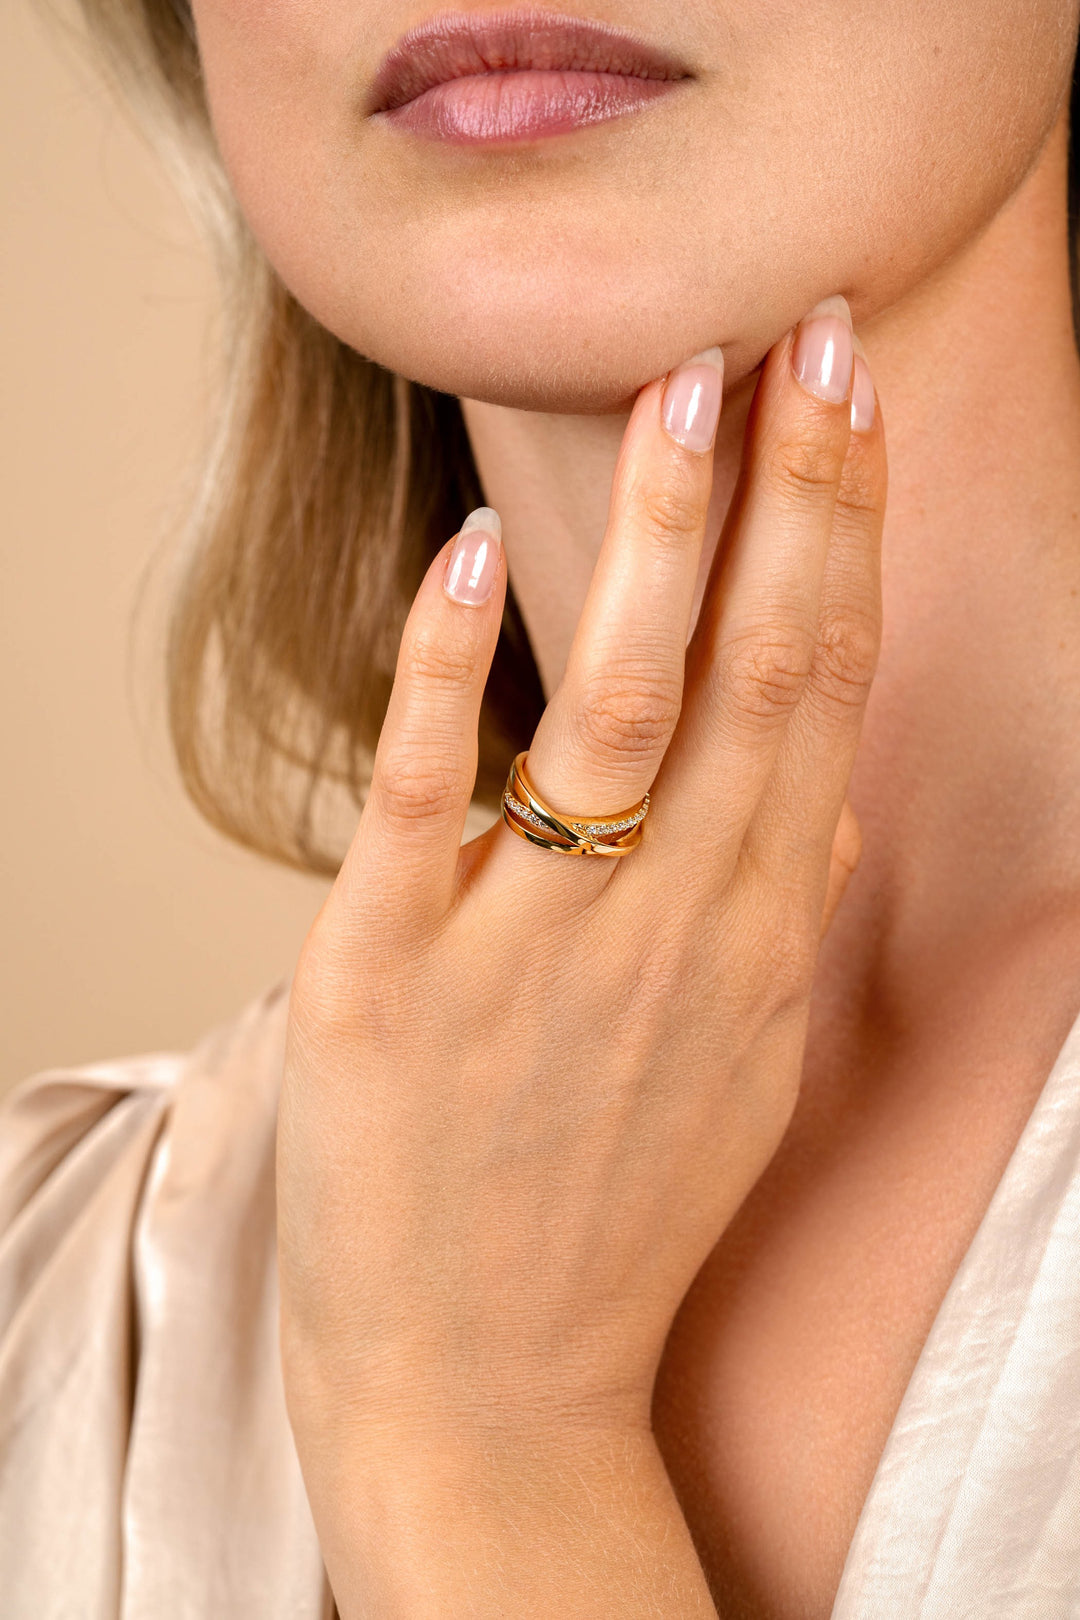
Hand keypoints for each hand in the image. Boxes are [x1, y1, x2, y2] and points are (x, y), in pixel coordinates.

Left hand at [278, 299, 884, 1614]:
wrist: (493, 1393)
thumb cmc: (610, 1218)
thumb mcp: (736, 1067)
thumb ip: (778, 916)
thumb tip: (820, 789)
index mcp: (760, 941)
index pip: (827, 697)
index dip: (846, 540)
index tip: (851, 407)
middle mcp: (675, 929)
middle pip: (766, 680)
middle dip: (798, 496)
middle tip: (814, 335)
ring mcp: (535, 953)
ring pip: (624, 715)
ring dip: (664, 543)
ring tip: (686, 390)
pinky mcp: (392, 980)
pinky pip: (433, 805)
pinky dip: (452, 676)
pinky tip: (475, 560)